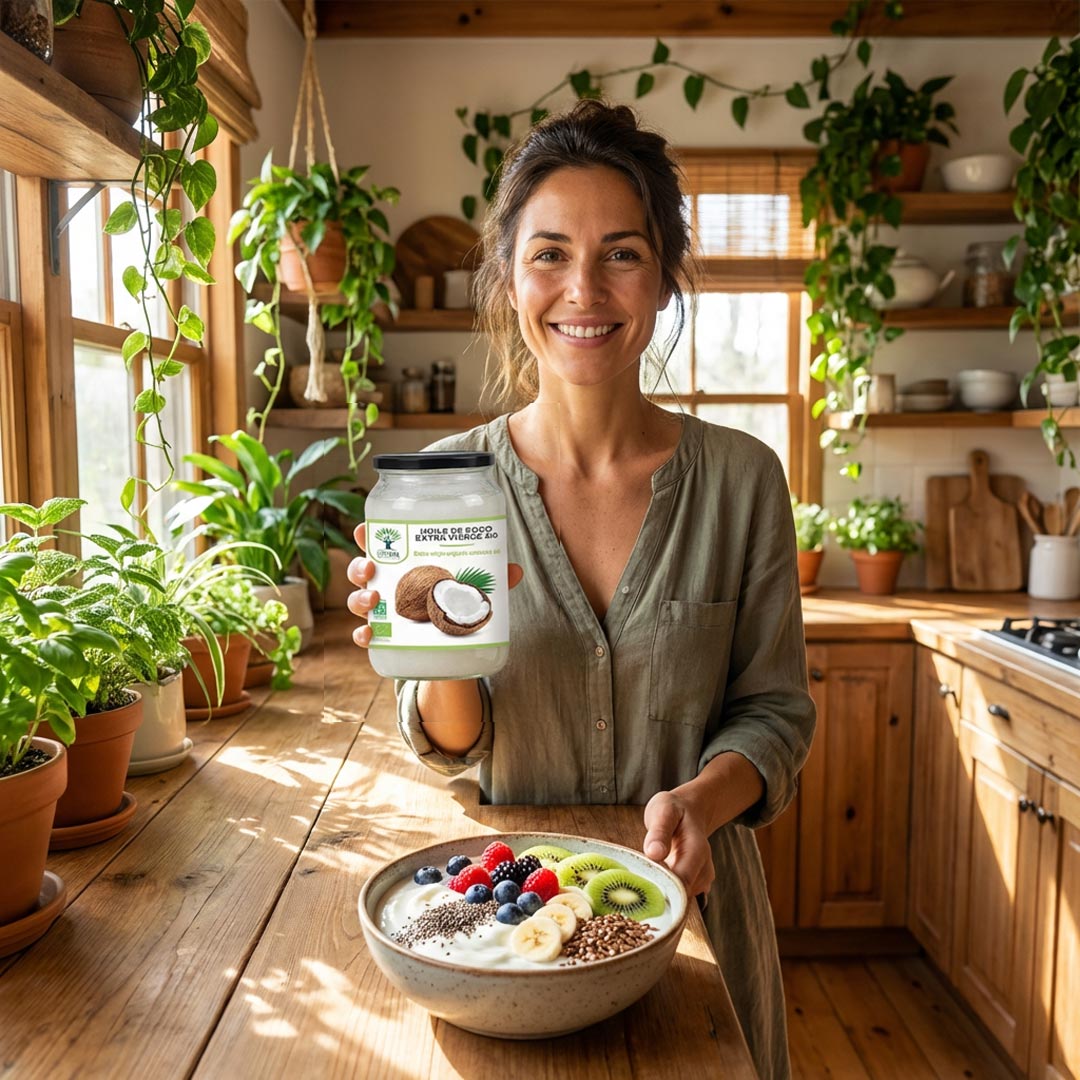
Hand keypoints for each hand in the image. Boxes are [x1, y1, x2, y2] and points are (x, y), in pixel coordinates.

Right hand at [347, 524, 523, 648]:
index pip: (383, 546)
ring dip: (358, 598)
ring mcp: (384, 613)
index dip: (368, 535)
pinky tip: (368, 635)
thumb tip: (514, 570)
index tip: (364, 530)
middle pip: (363, 571)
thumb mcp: (475, 591)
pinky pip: (366, 636)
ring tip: (373, 598)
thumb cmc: (457, 607)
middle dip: (359, 566)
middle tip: (371, 567)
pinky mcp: (387, 640)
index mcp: (406, 566)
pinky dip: (362, 635)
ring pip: (359, 601)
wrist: (456, 652)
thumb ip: (492, 580)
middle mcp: (389, 586)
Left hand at [642, 790, 714, 897]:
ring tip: (643, 876)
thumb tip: (654, 853)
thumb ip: (659, 831)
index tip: (639, 884)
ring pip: (677, 901)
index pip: (682, 882)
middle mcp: (703, 871)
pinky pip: (677, 899)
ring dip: (659, 894)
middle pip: (679, 896)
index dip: (661, 888)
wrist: (690, 812)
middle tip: (634, 883)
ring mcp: (700, 881)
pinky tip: (651, 880)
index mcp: (697, 851)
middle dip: (657, 893)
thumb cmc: (674, 810)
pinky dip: (662, 894)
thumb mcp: (664, 810)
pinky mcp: (693, 887)